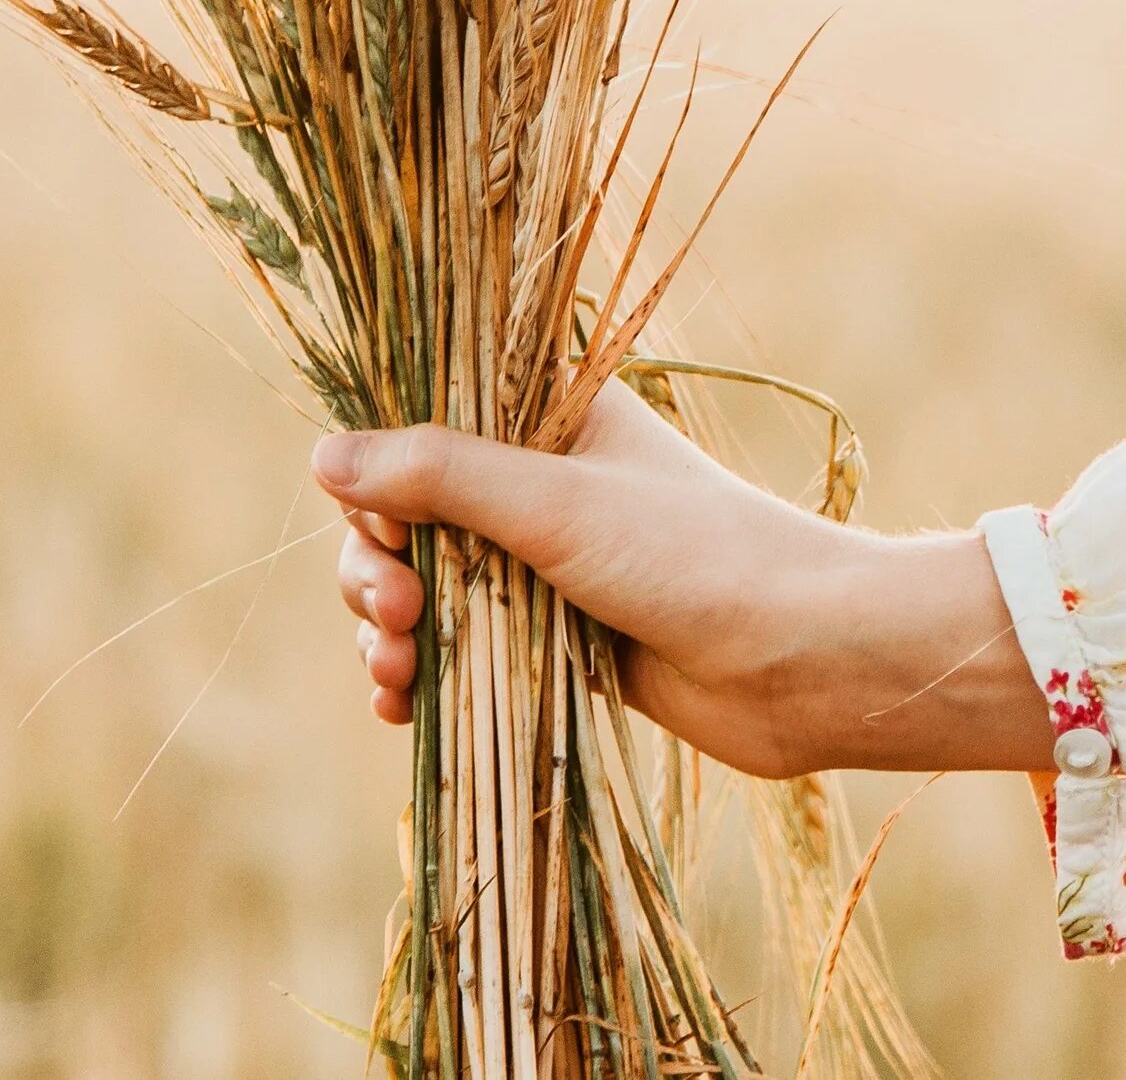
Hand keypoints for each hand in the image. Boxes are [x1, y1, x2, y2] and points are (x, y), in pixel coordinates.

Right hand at [316, 383, 1051, 778]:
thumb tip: (323, 456)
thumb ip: (441, 476)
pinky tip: (400, 709)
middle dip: (376, 567)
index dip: (380, 479)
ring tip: (396, 674)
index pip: (421, 425)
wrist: (801, 664)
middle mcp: (539, 482)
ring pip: (426, 587)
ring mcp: (545, 565)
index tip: (385, 528)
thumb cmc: (693, 558)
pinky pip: (459, 650)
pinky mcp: (554, 639)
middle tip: (395, 613)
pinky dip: (421, 676)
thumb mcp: (556, 504)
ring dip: (388, 630)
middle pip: (407, 515)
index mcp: (546, 416)